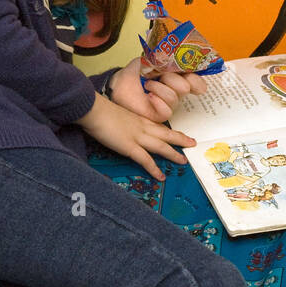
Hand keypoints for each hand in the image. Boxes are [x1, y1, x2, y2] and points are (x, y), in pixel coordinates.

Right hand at [76, 94, 192, 181]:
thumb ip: (121, 120)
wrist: (93, 109)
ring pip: (161, 146)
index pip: (157, 126)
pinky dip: (154, 169)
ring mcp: (137, 137)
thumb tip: (119, 125)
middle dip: (180, 139)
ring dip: (173, 154)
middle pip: (165, 134)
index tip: (177, 134)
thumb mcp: (114, 113)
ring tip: (184, 161)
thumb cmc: (99, 110)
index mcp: (137, 119)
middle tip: (192, 143)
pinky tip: (161, 177)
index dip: (168, 131)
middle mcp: (141, 127)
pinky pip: (146, 160)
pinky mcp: (129, 147)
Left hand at [109, 58, 207, 122]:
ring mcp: (168, 104)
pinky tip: (149, 96)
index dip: (196, 79)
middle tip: (159, 75)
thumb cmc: (136, 72)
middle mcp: (176, 92)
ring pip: (175, 98)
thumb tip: (177, 57)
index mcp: (178, 79)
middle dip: (171, 78)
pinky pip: (166, 112)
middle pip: (186, 87)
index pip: (197, 83)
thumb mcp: (151, 59)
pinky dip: (158, 101)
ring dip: (159, 88)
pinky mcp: (158, 115)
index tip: (187, 72)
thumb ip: (166, 58)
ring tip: (147, 85)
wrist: (120, 83)